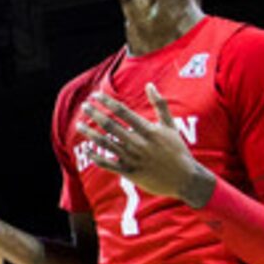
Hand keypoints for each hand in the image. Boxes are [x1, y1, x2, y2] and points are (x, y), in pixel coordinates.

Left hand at [80, 86, 210, 205]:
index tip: (95, 95)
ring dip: (90, 133)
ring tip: (79, 125)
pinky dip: (97, 157)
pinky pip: (109, 164)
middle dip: (95, 114)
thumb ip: (160, 104)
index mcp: (148, 130)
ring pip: (106, 144)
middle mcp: (138, 143)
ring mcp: (133, 158)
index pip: (122, 111)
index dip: (107, 102)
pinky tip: (87, 150)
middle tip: (84, 106)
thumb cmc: (177, 150)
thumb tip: (150, 85)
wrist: (184, 178)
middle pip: (111, 126)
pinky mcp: (130, 172)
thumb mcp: (170, 125)